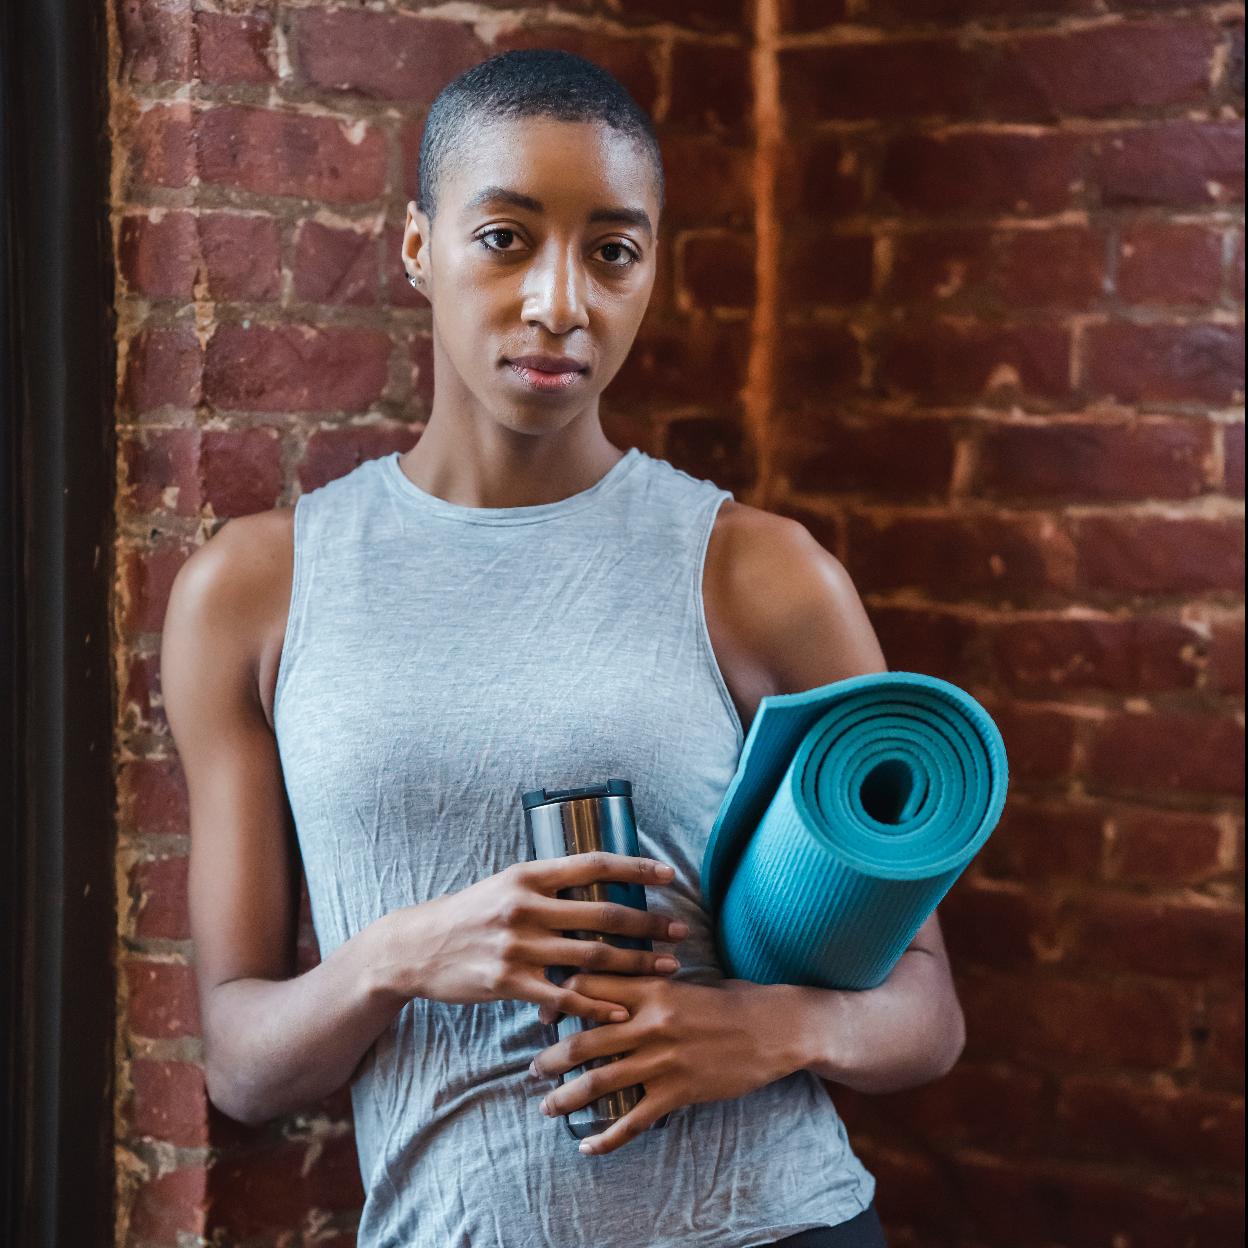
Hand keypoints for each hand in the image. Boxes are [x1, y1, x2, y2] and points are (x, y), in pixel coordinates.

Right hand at [378, 854, 688, 1023]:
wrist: (416, 947)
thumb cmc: (470, 913)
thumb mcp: (506, 885)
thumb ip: (549, 886)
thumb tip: (600, 884)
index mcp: (528, 875)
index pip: (594, 865)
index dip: (635, 869)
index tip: (669, 875)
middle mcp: (526, 906)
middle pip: (603, 915)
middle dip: (649, 924)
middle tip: (681, 931)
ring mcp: (518, 946)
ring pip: (592, 957)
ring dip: (636, 965)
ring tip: (668, 970)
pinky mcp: (509, 982)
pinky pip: (563, 997)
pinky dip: (597, 1005)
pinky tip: (623, 1012)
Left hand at [528, 974, 802, 1156]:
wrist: (775, 1027)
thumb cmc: (731, 1000)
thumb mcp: (684, 981)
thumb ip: (647, 983)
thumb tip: (610, 985)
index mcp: (650, 988)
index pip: (588, 988)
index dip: (559, 1001)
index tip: (544, 1015)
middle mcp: (650, 1022)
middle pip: (583, 1040)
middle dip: (551, 1058)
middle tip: (533, 1068)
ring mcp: (663, 1060)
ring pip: (599, 1081)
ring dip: (566, 1097)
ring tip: (547, 1106)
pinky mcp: (679, 1091)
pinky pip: (633, 1119)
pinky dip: (607, 1137)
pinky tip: (588, 1146)